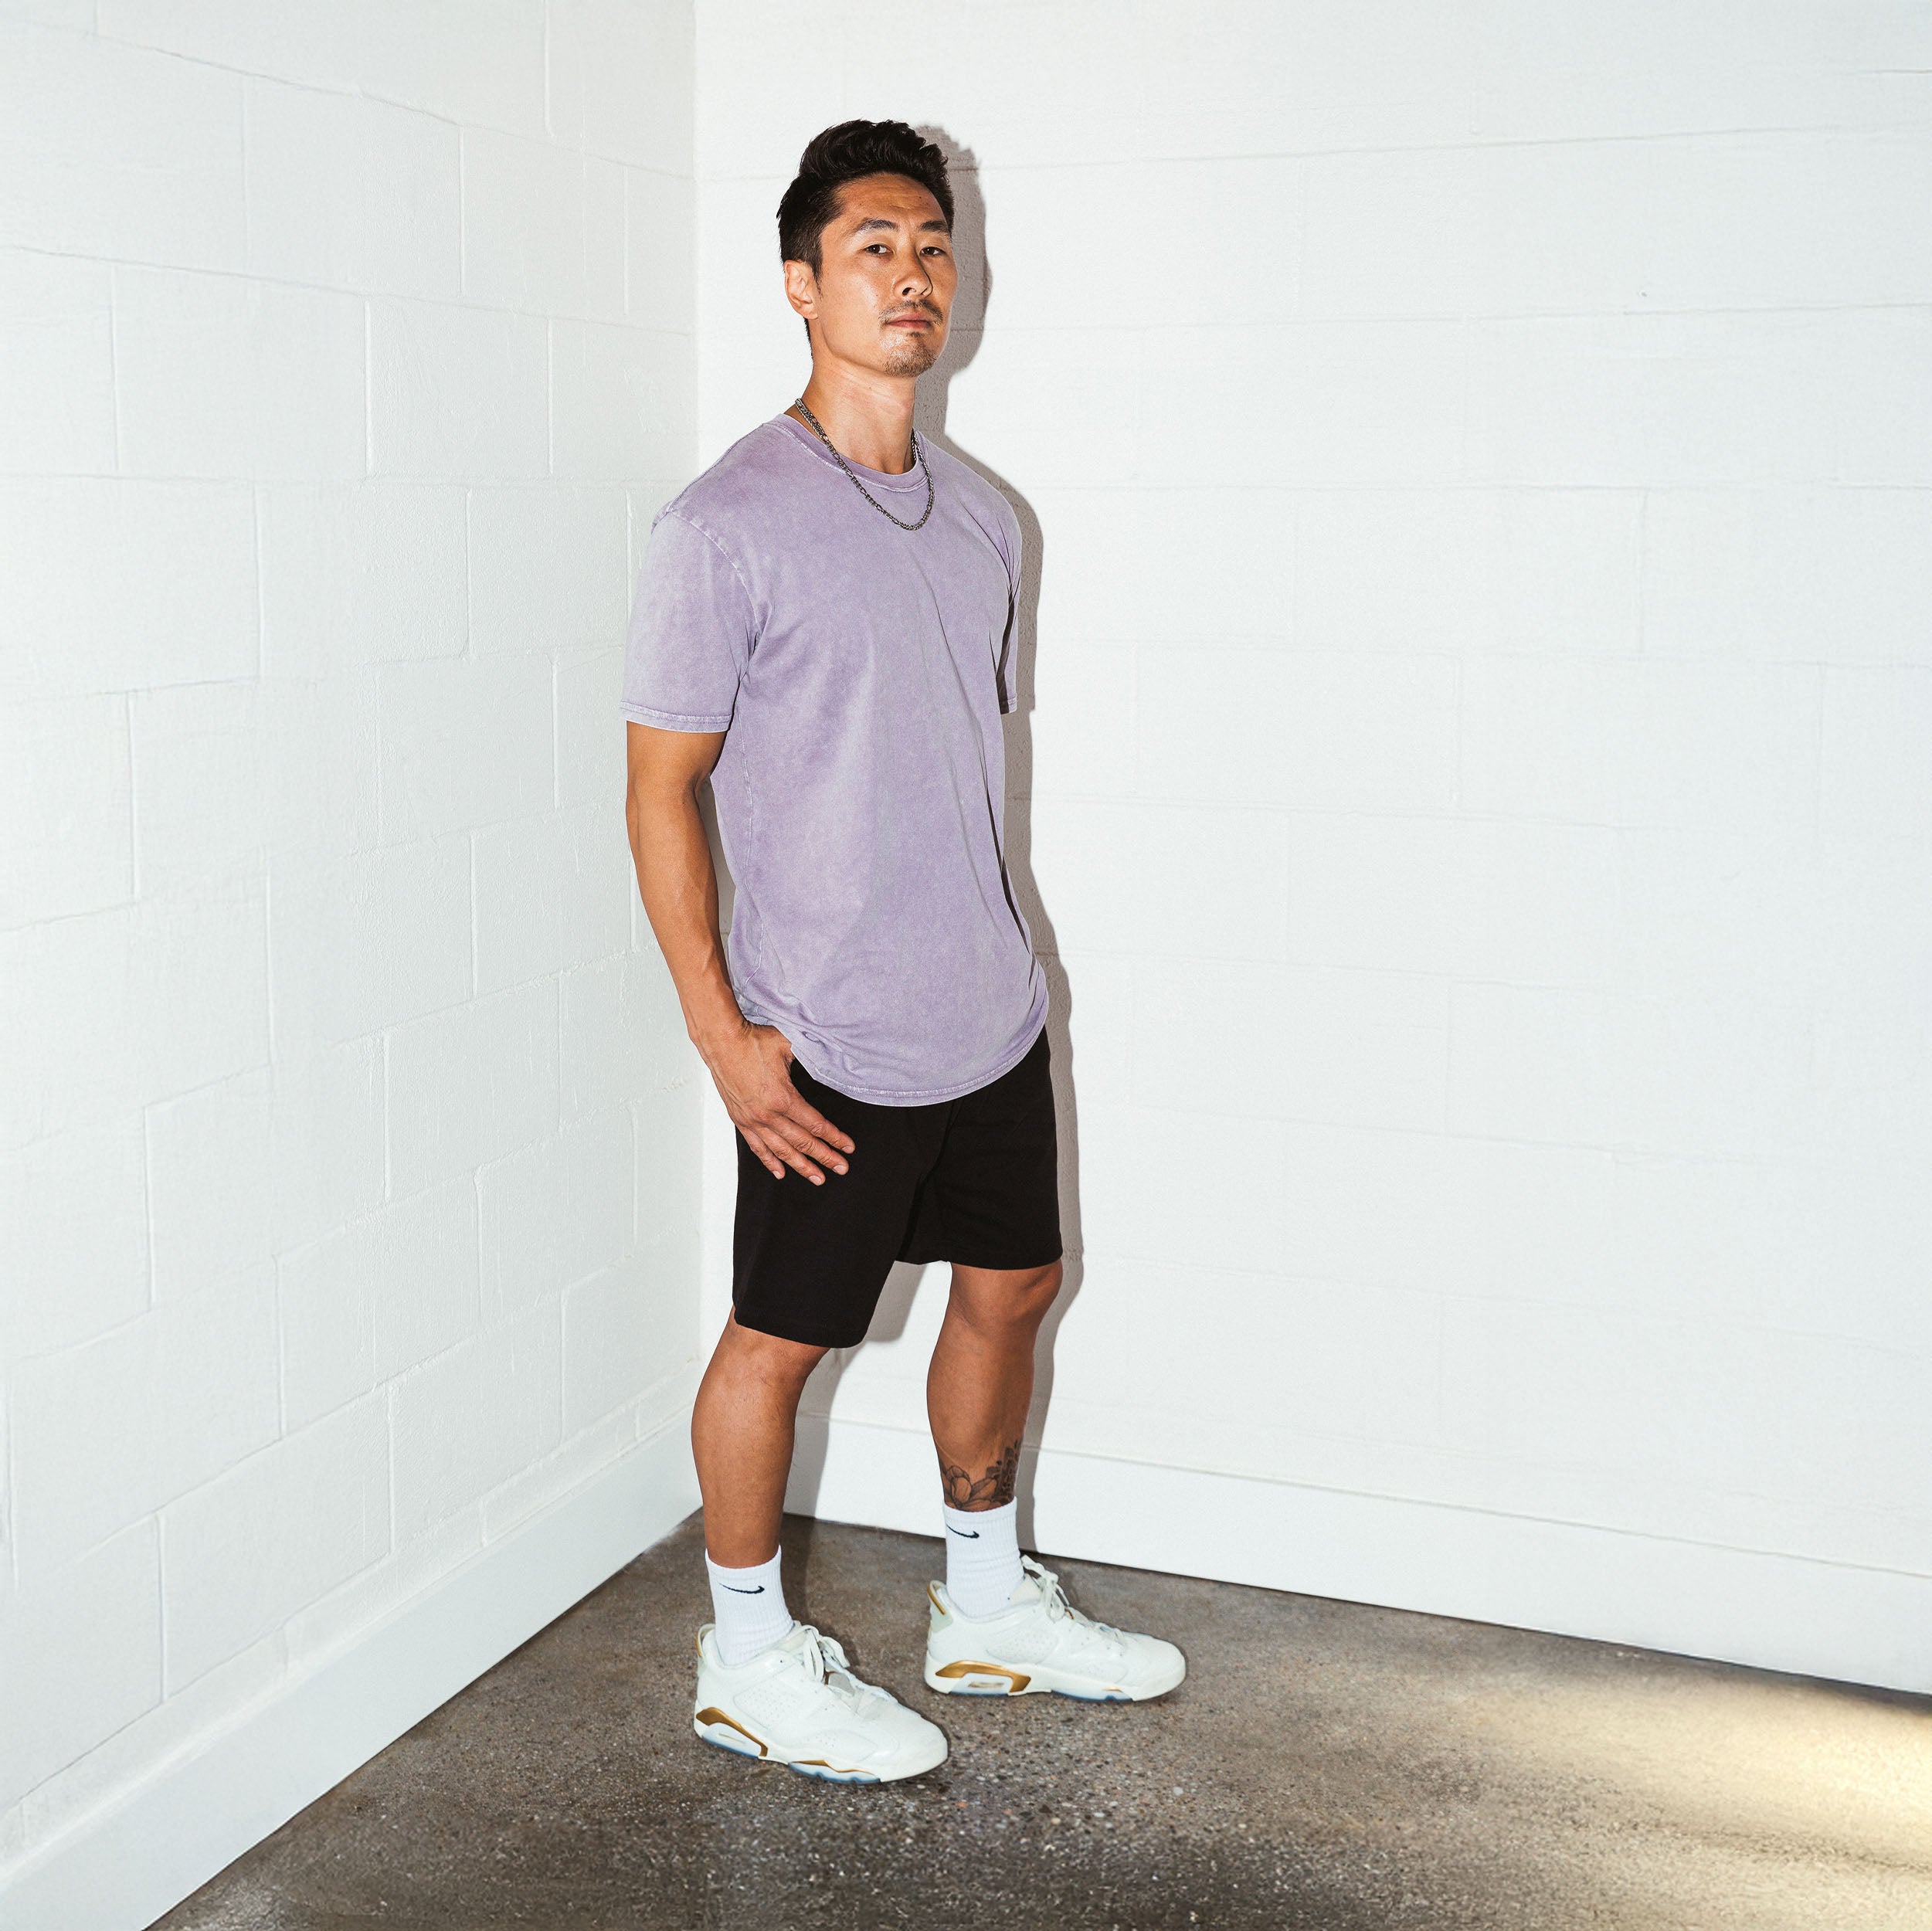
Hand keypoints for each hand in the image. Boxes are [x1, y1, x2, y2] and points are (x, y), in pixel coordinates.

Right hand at [700, 1021, 855, 1183]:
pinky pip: (757, 1147)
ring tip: (817, 1178)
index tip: (848, 1147)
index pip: (815, 1125)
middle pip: (802, 1142)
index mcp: (782, 1098)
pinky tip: (780, 1172)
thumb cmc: (753, 1041)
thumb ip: (811, 1057)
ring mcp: (752, 1120)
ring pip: (781, 1150)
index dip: (834, 1138)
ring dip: (801, 1166)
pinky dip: (769, 1161)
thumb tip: (830, 1058)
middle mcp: (767, 1114)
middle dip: (825, 1157)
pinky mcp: (740, 1120)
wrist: (721, 1042)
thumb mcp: (789, 1046)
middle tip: (841, 1168)